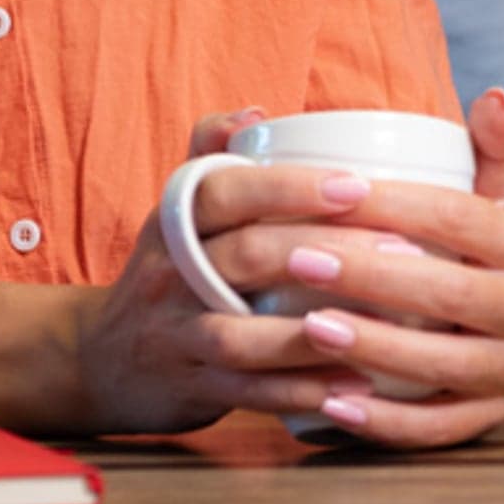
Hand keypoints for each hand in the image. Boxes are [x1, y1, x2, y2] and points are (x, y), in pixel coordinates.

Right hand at [63, 107, 392, 434]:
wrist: (102, 361)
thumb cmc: (170, 273)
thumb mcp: (178, 212)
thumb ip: (215, 156)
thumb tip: (257, 111)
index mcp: (176, 221)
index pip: (226, 190)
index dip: (289, 187)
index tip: (357, 183)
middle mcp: (169, 275)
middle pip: (246, 255)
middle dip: (326, 248)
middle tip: (401, 247)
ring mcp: (175, 336)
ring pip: (243, 333)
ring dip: (315, 330)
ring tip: (387, 322)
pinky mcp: (189, 388)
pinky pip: (247, 392)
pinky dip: (300, 391)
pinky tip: (354, 387)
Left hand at [269, 98, 503, 447]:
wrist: (479, 333)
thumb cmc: (460, 253)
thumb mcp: (484, 200)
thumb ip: (490, 148)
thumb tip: (495, 96)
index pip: (464, 219)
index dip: (399, 205)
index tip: (332, 193)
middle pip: (450, 293)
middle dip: (369, 275)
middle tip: (297, 259)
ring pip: (442, 366)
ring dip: (372, 347)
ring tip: (309, 327)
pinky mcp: (482, 421)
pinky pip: (435, 429)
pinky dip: (384, 422)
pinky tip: (330, 403)